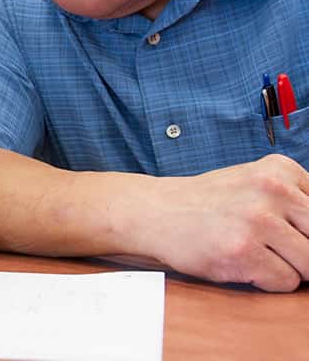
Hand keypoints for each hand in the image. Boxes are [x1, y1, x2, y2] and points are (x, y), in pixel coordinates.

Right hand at [145, 153, 308, 291]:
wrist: (155, 212)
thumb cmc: (209, 203)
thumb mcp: (255, 183)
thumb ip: (297, 200)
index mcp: (280, 169)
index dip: (308, 231)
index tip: (291, 233)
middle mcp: (272, 190)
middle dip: (306, 252)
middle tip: (275, 247)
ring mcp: (257, 221)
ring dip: (289, 268)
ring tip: (257, 253)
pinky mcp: (242, 252)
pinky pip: (285, 282)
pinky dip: (268, 280)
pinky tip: (242, 262)